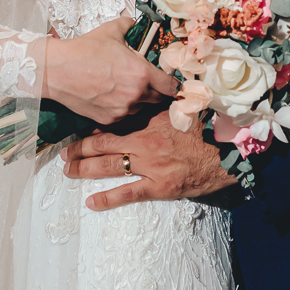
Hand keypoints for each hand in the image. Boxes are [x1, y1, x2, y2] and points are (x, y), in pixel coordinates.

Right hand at [43, 16, 177, 123]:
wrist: (58, 70)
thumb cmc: (85, 50)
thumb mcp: (112, 31)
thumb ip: (129, 26)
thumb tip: (134, 23)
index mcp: (141, 74)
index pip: (169, 86)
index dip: (172, 83)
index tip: (171, 82)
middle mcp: (135, 95)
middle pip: (156, 99)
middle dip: (154, 90)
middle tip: (145, 81)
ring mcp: (121, 110)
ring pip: (139, 107)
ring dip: (137, 99)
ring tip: (124, 87)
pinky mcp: (108, 120)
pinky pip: (122, 115)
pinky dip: (121, 107)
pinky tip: (111, 95)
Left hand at [61, 107, 238, 209]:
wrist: (225, 153)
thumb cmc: (204, 129)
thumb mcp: (183, 107)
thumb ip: (163, 101)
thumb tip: (150, 88)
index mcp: (150, 120)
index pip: (116, 121)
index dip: (95, 124)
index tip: (81, 125)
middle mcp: (145, 142)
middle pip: (105, 144)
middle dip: (82, 148)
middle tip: (64, 152)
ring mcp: (150, 165)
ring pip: (110, 166)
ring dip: (86, 169)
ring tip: (69, 170)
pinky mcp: (158, 187)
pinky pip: (128, 193)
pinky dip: (108, 198)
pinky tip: (91, 202)